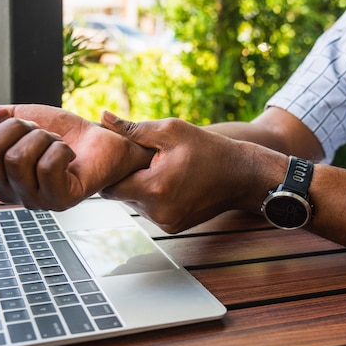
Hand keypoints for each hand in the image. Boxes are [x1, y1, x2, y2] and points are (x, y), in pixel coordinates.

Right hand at [0, 104, 153, 209]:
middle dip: (15, 127)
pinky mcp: (59, 201)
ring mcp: (32, 199)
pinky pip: (47, 166)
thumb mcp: (17, 116)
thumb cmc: (60, 132)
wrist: (100, 140)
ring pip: (16, 158)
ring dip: (41, 137)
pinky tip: (69, 154)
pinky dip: (60, 149)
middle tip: (37, 130)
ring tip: (54, 142)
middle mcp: (6, 190)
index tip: (4, 116)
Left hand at [100, 111, 286, 232]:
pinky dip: (152, 197)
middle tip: (140, 158)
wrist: (242, 175)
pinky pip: (150, 211)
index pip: (108, 186)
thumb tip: (103, 118)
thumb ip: (133, 128)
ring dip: (139, 187)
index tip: (117, 155)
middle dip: (125, 176)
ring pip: (135, 204)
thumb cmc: (208, 148)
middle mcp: (157, 212)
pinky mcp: (173, 227)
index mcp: (153, 189)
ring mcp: (166, 223)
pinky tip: (168, 180)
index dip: (110, 170)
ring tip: (156, 168)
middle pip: (121, 196)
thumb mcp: (171, 131)